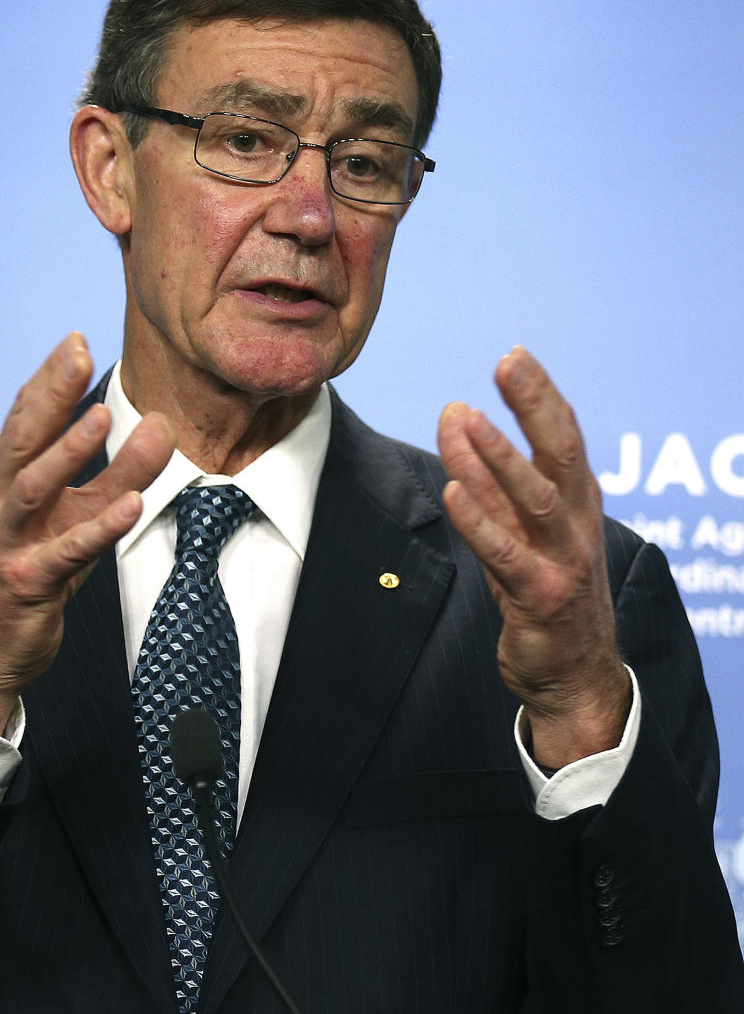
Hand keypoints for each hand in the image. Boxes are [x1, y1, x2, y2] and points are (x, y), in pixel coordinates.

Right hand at [0, 332, 175, 734]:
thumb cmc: (30, 571)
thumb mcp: (73, 518)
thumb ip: (117, 474)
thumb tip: (161, 426)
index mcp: (5, 480)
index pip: (24, 418)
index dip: (49, 379)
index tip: (76, 339)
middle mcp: (0, 503)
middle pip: (23, 438)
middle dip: (51, 393)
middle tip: (77, 351)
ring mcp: (10, 542)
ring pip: (35, 488)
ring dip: (68, 451)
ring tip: (103, 416)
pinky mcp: (28, 582)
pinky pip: (67, 553)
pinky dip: (99, 528)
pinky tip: (132, 506)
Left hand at [437, 347, 630, 768]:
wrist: (575, 673)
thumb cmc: (547, 590)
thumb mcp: (526, 529)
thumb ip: (495, 480)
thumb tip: (458, 420)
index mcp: (577, 502)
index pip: (564, 436)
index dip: (541, 395)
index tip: (515, 356)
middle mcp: (576, 524)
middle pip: (560, 454)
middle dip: (534, 405)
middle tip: (508, 363)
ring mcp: (563, 560)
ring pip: (534, 499)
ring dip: (498, 457)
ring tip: (462, 418)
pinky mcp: (541, 597)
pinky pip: (505, 554)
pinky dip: (480, 522)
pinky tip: (453, 492)